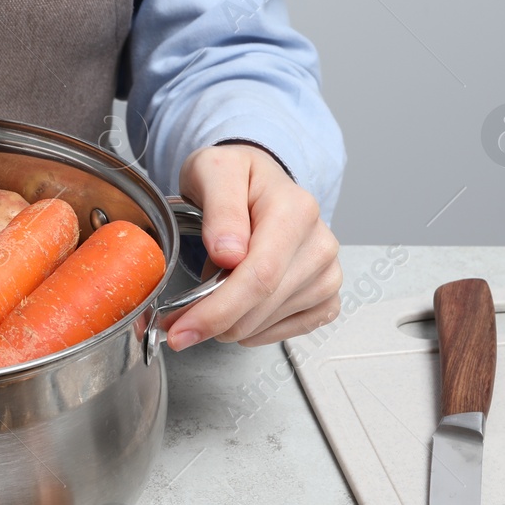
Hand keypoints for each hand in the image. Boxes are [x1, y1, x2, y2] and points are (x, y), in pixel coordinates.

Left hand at [165, 142, 340, 348]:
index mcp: (296, 211)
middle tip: (177, 324)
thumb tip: (229, 254)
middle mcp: (320, 244)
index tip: (179, 330)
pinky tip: (239, 311)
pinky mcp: (326, 295)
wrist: (258, 183)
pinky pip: (286, 332)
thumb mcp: (214, 171)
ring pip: (269, 323)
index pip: (259, 277)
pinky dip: (253, 331)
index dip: (217, 312)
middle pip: (262, 306)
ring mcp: (327, 273)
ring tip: (208, 300)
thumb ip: (220, 209)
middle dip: (212, 323)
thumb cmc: (234, 176)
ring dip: (229, 326)